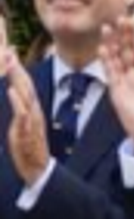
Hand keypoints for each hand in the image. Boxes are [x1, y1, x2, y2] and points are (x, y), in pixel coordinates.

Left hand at [1, 50, 49, 179]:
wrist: (38, 169)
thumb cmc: (29, 146)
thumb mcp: (24, 124)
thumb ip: (21, 108)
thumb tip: (15, 93)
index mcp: (32, 109)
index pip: (25, 84)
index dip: (18, 67)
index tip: (11, 50)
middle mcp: (34, 112)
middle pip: (26, 86)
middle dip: (17, 67)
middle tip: (10, 50)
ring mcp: (32, 121)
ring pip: (26, 96)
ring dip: (18, 79)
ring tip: (11, 63)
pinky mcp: (27, 132)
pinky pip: (23, 115)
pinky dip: (17, 102)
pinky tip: (11, 91)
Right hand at [98, 15, 133, 155]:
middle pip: (126, 51)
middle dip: (123, 35)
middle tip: (121, 18)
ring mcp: (124, 84)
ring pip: (115, 60)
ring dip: (111, 44)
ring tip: (108, 28)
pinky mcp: (117, 93)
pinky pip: (111, 75)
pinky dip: (107, 62)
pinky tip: (104, 49)